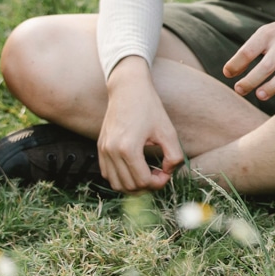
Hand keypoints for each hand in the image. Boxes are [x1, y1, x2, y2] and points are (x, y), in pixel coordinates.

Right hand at [100, 59, 184, 192]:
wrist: (128, 89)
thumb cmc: (149, 107)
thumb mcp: (168, 131)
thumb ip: (174, 155)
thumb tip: (168, 172)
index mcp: (128, 148)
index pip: (142, 181)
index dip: (158, 183)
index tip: (167, 173)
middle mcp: (111, 152)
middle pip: (128, 186)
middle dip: (147, 186)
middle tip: (160, 175)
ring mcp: (103, 150)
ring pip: (116, 184)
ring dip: (133, 185)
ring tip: (149, 174)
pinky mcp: (100, 147)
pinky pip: (107, 174)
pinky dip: (121, 178)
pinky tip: (136, 168)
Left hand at [224, 1, 274, 100]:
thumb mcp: (266, 34)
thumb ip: (249, 51)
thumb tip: (228, 72)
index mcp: (268, 35)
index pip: (249, 50)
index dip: (236, 63)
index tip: (228, 74)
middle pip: (267, 65)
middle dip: (252, 79)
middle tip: (239, 90)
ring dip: (273, 86)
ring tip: (260, 95)